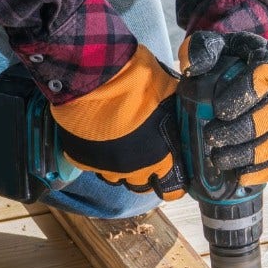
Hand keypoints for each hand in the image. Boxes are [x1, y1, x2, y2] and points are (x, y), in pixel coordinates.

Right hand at [48, 45, 186, 200]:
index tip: (169, 171)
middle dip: (144, 173)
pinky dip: (96, 156)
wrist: (97, 79)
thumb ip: (176, 116)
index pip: (172, 188)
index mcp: (161, 158)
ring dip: (119, 166)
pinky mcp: (82, 160)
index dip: (173, 181)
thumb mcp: (170, 96)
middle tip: (142, 155)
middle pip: (141, 186)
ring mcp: (107, 167)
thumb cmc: (139, 85)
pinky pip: (92, 165)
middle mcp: (135, 170)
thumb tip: (185, 117)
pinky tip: (97, 141)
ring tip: (118, 146)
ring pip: (115, 177)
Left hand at [179, 31, 267, 187]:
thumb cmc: (225, 59)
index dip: (244, 94)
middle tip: (212, 136)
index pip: (266, 75)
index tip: (218, 108)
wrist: (241, 71)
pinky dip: (262, 171)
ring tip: (219, 159)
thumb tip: (194, 68)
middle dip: (243, 130)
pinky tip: (240, 176)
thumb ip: (200, 50)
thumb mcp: (211, 45)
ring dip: (249, 154)